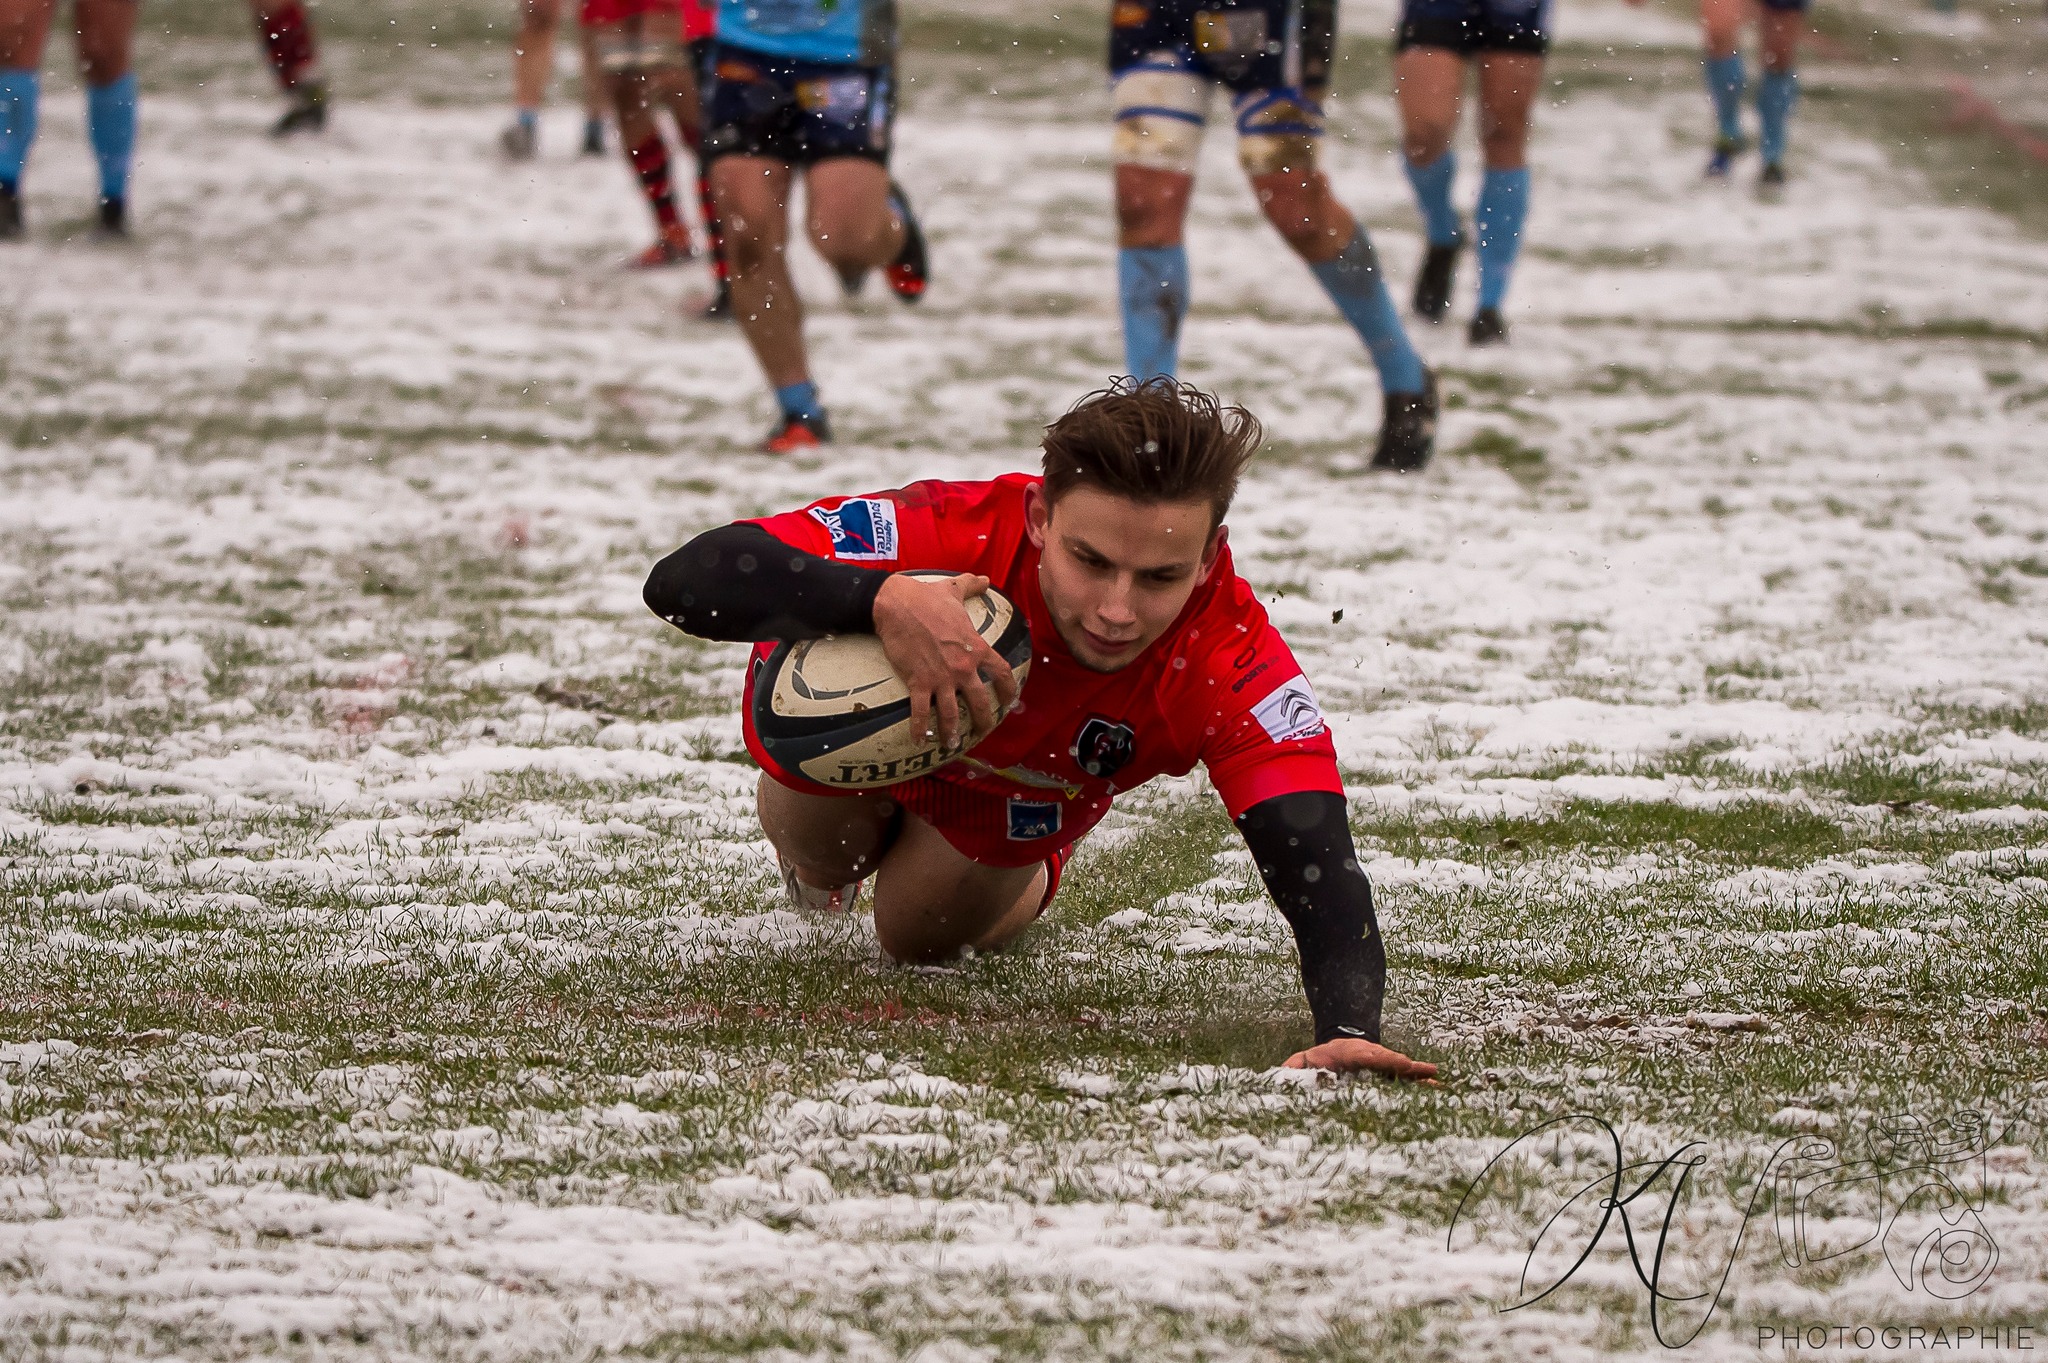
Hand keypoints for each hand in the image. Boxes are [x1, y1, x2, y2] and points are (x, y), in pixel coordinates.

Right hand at [872, 572, 1019, 751]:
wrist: (897, 605)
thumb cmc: (926, 597)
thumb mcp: (954, 589)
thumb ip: (972, 586)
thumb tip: (984, 578)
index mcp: (976, 648)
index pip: (1002, 673)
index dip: (1009, 691)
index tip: (1010, 703)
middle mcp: (963, 667)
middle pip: (979, 702)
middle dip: (982, 721)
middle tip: (981, 732)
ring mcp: (941, 678)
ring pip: (951, 714)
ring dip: (952, 732)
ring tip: (951, 744)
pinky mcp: (918, 682)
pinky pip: (920, 712)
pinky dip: (919, 730)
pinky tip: (919, 741)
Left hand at [1284, 1037, 1439, 1084]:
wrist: (1340, 1047)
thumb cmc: (1320, 1060)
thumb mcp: (1305, 1060)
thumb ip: (1294, 1068)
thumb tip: (1282, 1076)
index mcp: (1352, 1055)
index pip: (1368, 1056)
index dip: (1381, 1060)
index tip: (1393, 1061)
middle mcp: (1371, 1059)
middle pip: (1390, 1062)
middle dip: (1404, 1067)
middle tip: (1421, 1070)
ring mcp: (1383, 1067)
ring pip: (1403, 1070)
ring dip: (1418, 1075)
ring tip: (1436, 1079)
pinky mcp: (1391, 1075)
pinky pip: (1407, 1079)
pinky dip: (1421, 1082)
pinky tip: (1438, 1087)